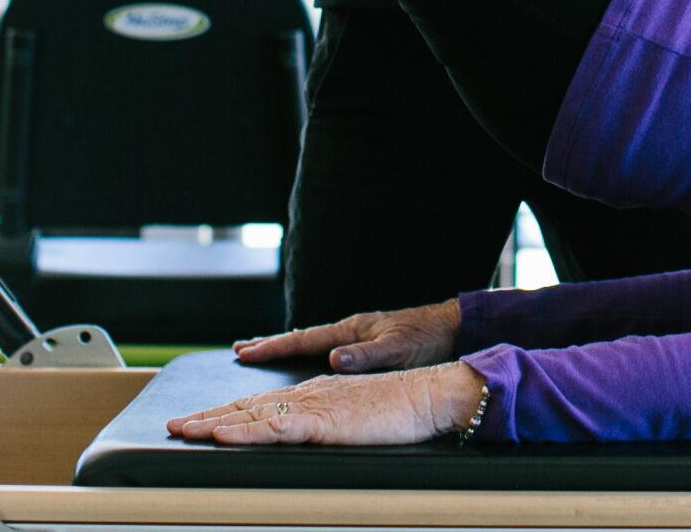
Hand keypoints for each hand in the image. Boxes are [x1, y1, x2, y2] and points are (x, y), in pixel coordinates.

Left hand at [166, 362, 484, 447]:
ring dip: (214, 421)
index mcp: (314, 395)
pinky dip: (246, 430)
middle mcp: (308, 394)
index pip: (260, 405)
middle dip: (207, 415)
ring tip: (184, 428)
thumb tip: (309, 437)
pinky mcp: (325, 420)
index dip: (226, 413)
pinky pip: (276, 426)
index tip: (197, 421)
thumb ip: (329, 424)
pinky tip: (224, 433)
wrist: (431, 395)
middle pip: (247, 406)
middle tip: (174, 424)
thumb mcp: (356, 419)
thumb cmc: (402, 411)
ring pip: (252, 414)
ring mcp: (315, 405)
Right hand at [233, 298, 459, 372]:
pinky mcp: (366, 345)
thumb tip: (333, 360)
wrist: (451, 329)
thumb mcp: (396, 351)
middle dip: (270, 344)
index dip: (273, 347)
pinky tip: (304, 360)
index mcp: (351, 329)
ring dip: (286, 347)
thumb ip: (365, 356)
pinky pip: (326, 349)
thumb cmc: (426, 340)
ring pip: (312, 343)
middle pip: (301, 337)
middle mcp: (349, 330)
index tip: (245, 352)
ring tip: (260, 351)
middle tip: (239, 348)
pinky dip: (307, 353)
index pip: (304, 338)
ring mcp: (356, 336)